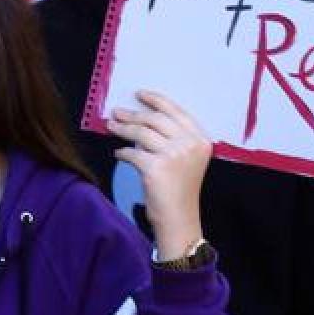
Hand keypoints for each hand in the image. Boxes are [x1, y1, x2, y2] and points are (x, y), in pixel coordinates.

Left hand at [108, 90, 210, 259]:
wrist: (179, 220)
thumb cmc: (180, 192)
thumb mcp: (186, 161)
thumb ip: (174, 140)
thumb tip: (142, 119)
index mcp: (201, 140)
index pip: (176, 112)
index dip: (156, 100)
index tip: (140, 94)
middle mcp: (190, 145)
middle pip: (156, 120)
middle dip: (133, 114)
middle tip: (117, 112)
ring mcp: (174, 156)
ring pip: (141, 133)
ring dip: (123, 128)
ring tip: (112, 126)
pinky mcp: (156, 168)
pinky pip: (132, 153)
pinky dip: (123, 153)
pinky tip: (118, 154)